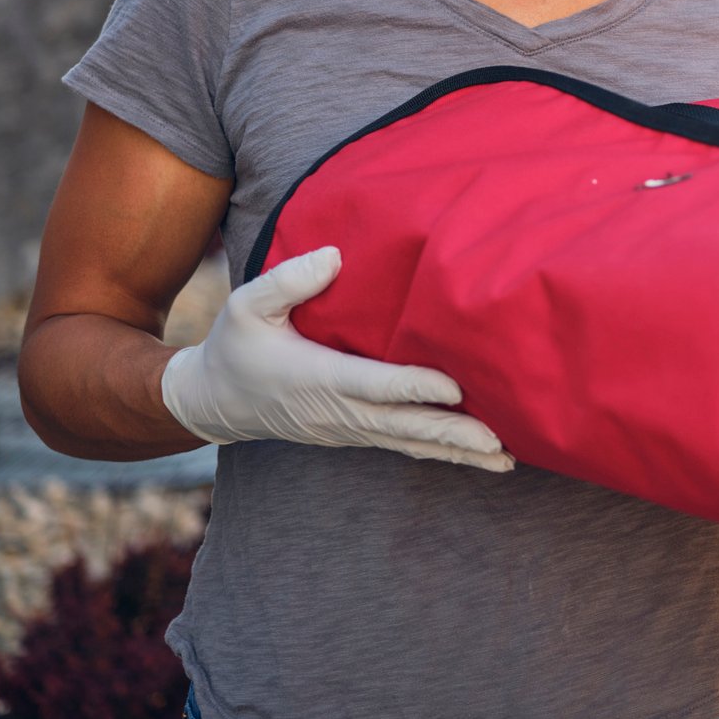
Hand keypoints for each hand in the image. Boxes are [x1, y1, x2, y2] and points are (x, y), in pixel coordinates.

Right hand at [160, 245, 513, 471]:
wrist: (214, 401)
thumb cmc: (235, 346)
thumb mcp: (246, 304)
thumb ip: (288, 281)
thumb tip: (334, 257)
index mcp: (318, 378)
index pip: (375, 386)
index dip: (416, 387)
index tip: (457, 388)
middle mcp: (338, 411)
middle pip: (404, 426)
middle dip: (452, 435)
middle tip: (498, 443)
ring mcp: (348, 428)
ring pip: (408, 442)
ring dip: (455, 452)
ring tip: (503, 461)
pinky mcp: (353, 434)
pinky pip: (401, 444)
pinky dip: (438, 451)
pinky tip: (474, 456)